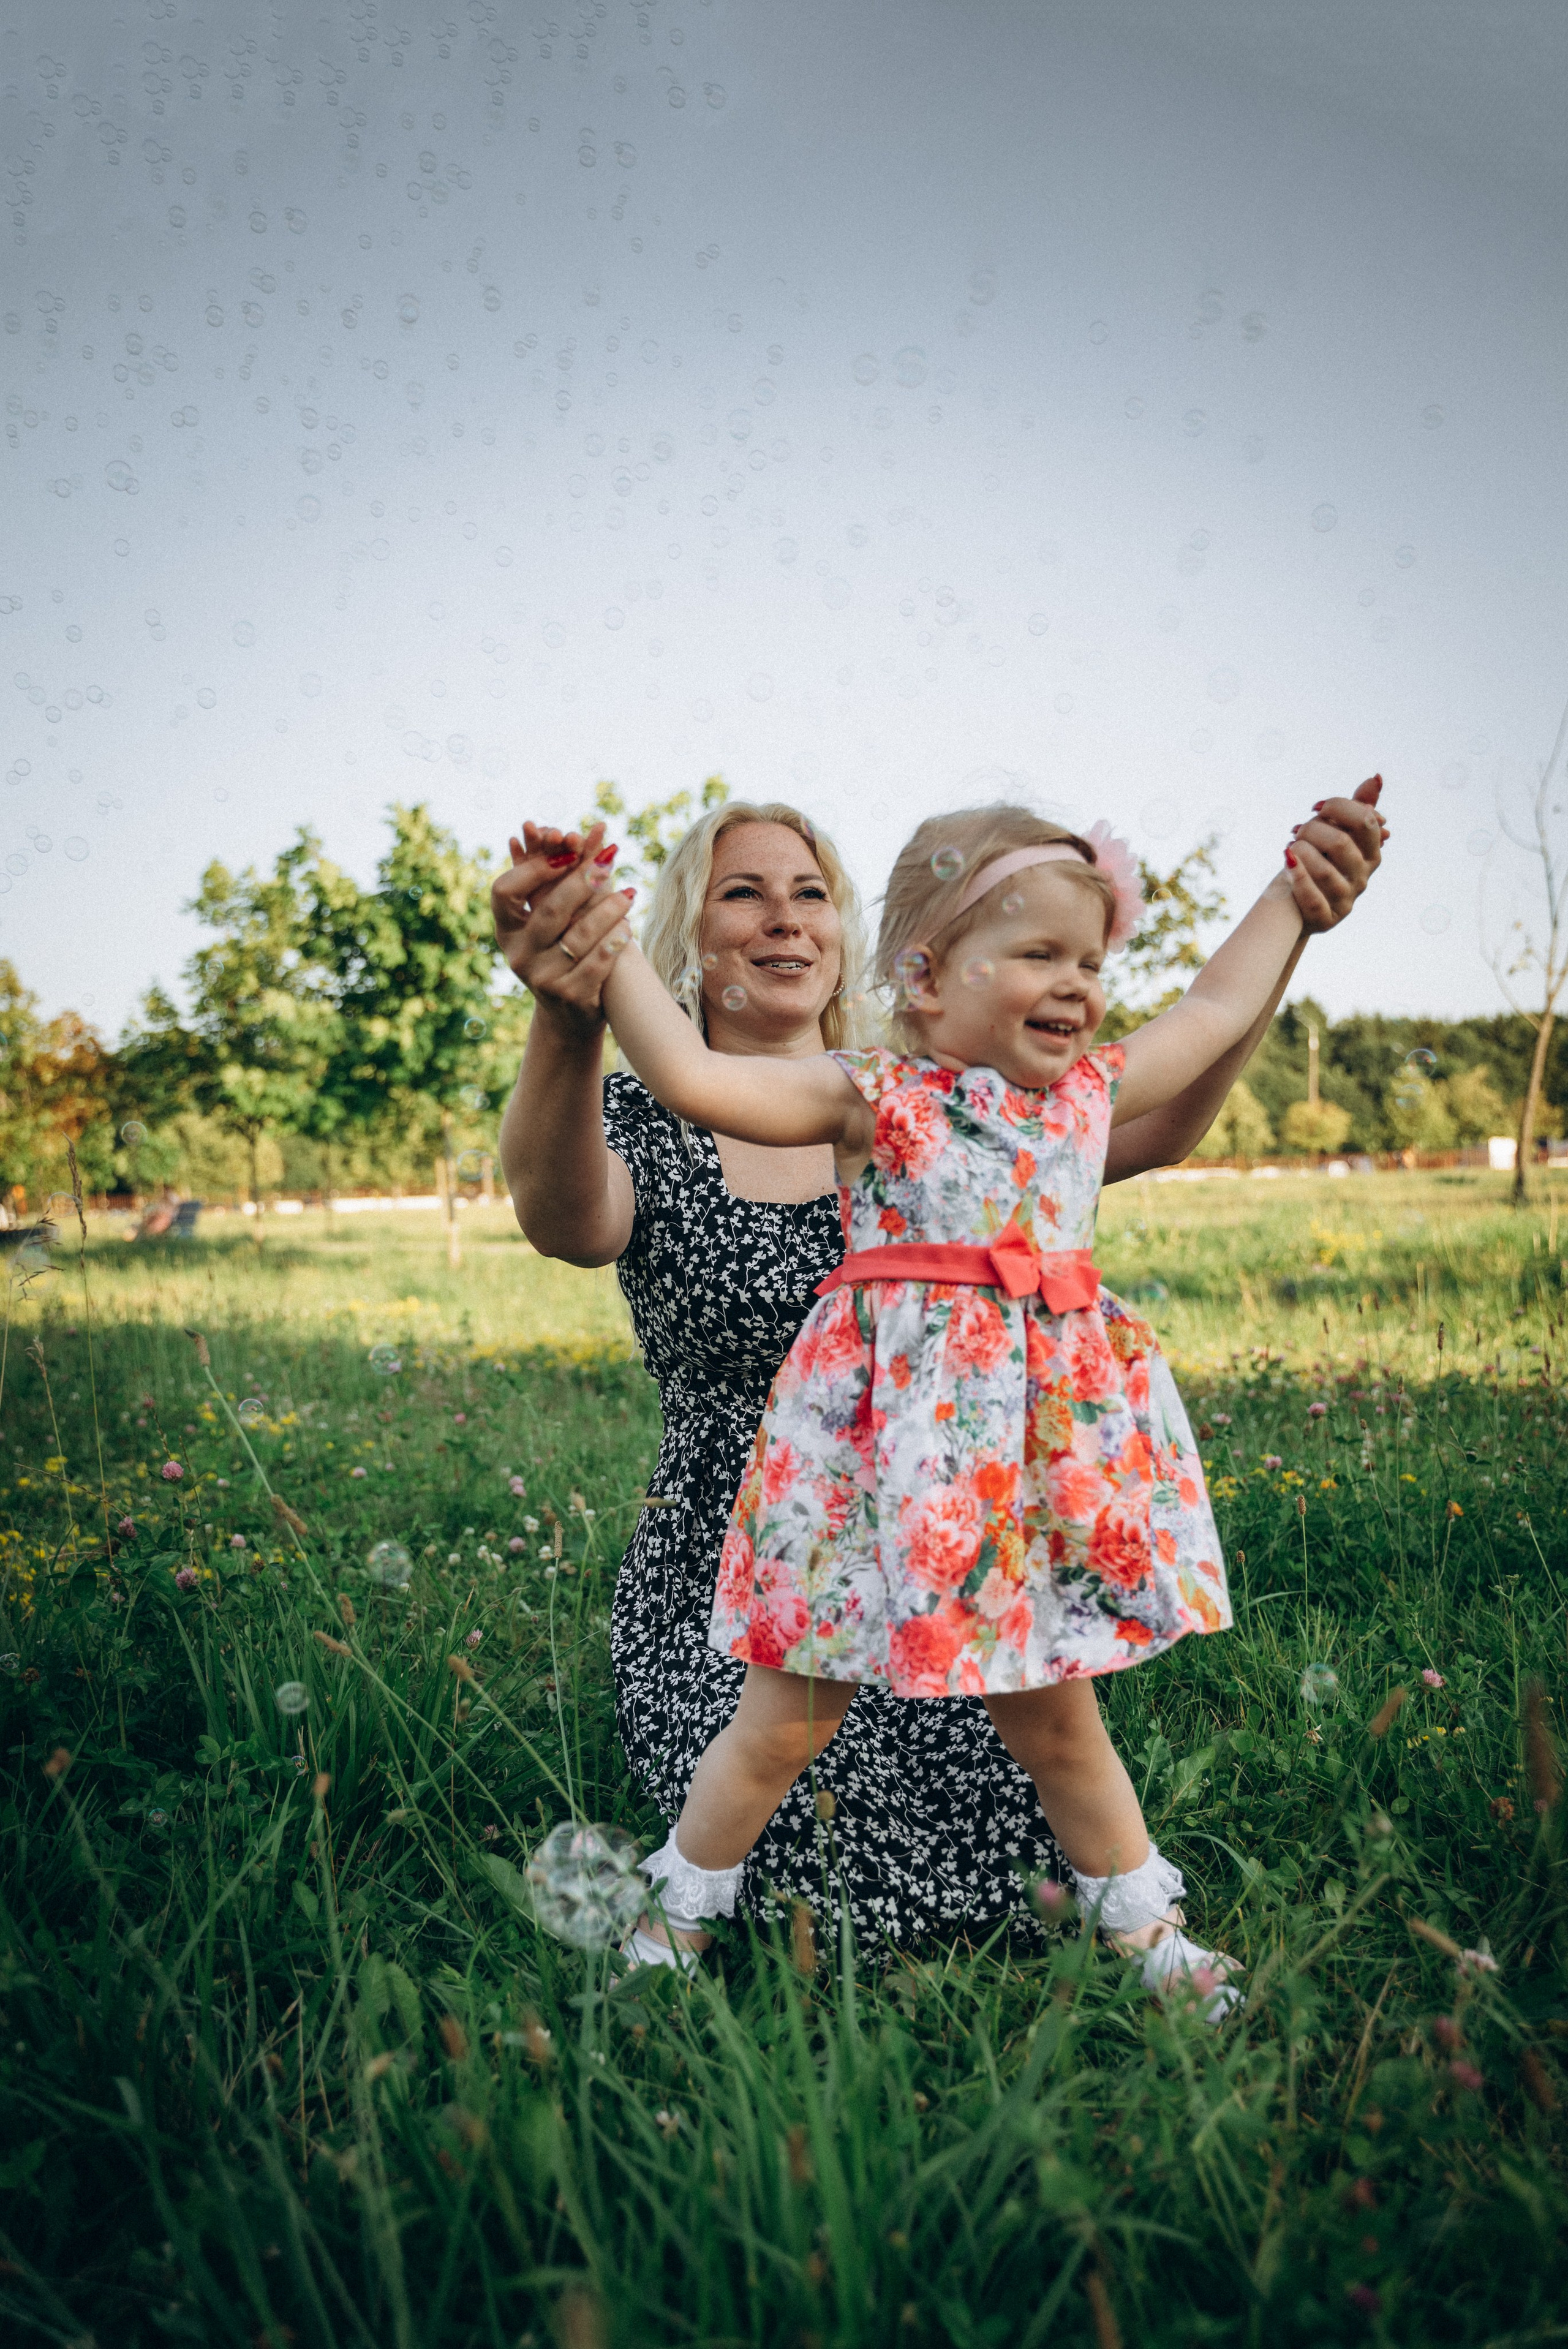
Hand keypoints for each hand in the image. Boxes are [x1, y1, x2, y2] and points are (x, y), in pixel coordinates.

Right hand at [490, 820, 635, 1030]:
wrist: (569, 1014)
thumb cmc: (562, 953)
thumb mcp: (553, 918)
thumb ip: (558, 877)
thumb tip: (562, 827)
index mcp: (507, 929)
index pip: (504, 891)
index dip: (533, 869)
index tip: (565, 850)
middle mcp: (518, 954)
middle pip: (549, 911)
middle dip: (581, 883)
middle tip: (608, 862)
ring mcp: (542, 978)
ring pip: (578, 938)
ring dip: (607, 911)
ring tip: (630, 894)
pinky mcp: (569, 996)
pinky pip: (596, 965)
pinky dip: (614, 943)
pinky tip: (629, 928)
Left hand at [1283, 774, 1386, 932]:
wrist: (1294, 903)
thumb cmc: (1316, 862)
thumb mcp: (1335, 834)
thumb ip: (1356, 809)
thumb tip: (1376, 778)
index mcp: (1371, 853)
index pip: (1364, 822)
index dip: (1338, 808)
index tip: (1317, 808)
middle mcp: (1362, 877)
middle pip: (1341, 844)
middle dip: (1313, 830)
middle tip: (1298, 831)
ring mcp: (1345, 900)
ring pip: (1325, 872)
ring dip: (1302, 853)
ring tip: (1289, 848)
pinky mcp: (1326, 919)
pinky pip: (1312, 898)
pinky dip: (1298, 877)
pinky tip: (1286, 859)